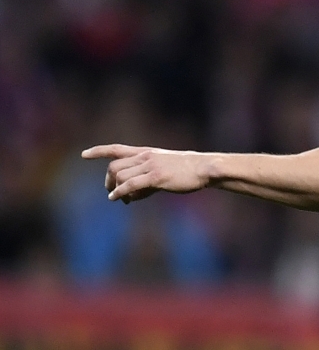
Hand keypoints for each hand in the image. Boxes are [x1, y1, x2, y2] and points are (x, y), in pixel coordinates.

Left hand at [81, 144, 211, 202]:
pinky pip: (131, 184)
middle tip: (111, 193)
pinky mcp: (156, 177)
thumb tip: (131, 195)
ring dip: (116, 190)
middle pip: (114, 167)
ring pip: (120, 176)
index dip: (99, 151)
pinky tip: (119, 199)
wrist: (204, 168)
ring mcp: (150, 166)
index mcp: (146, 152)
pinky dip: (120, 192)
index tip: (83, 155)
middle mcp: (145, 156)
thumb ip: (145, 179)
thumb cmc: (187, 171)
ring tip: (124, 200)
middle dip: (108, 181)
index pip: (117, 149)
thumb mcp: (164, 169)